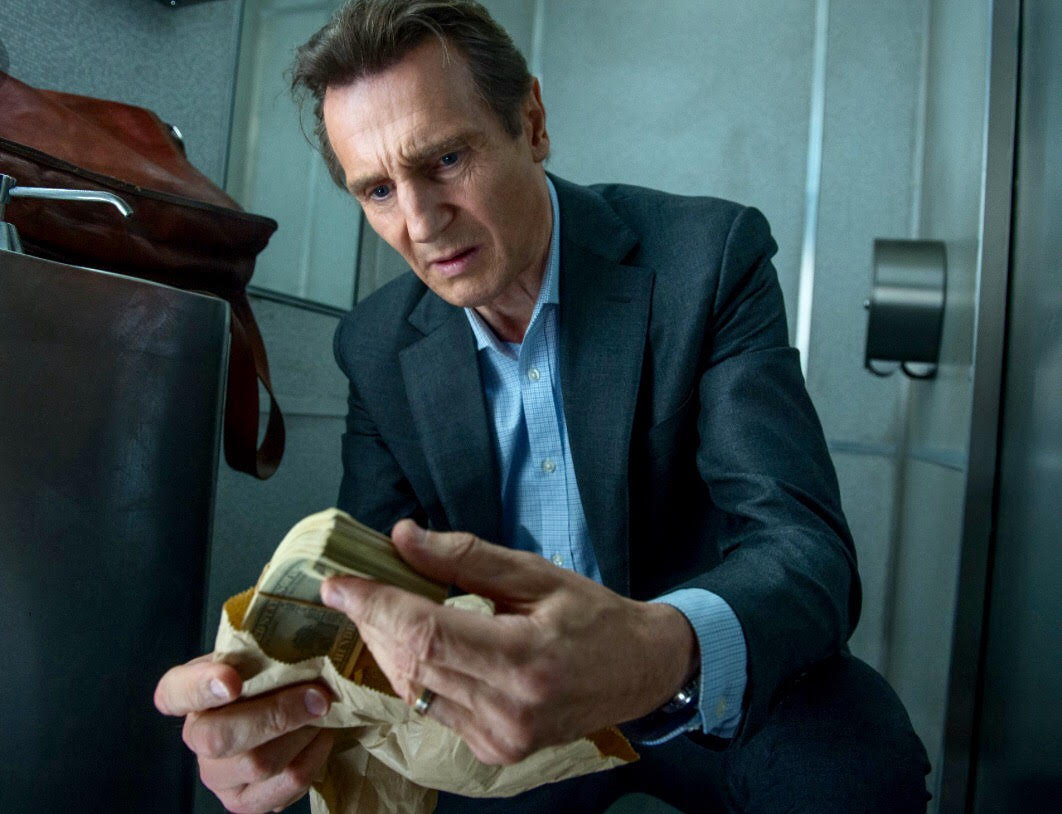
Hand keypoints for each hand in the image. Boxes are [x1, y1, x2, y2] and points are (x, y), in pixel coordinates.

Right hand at [154, 654, 334, 812]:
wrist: (290, 709)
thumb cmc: (271, 675)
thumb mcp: (259, 654)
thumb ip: (264, 650)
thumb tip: (298, 649)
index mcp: (188, 693)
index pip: (175, 692)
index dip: (201, 688)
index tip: (231, 680)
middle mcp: (195, 738)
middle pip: (219, 738)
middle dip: (276, 715)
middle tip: (318, 695)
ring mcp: (217, 776)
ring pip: (257, 764)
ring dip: (302, 734)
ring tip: (323, 712)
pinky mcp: (246, 802)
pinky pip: (285, 785)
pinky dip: (313, 757)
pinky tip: (321, 736)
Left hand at [320, 520, 697, 764]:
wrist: (640, 671)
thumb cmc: (594, 616)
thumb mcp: (536, 574)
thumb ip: (466, 557)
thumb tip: (402, 537)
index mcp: (523, 659)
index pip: (425, 633)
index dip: (374, 605)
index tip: (337, 582)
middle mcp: (508, 710)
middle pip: (411, 663)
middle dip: (374, 622)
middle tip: (357, 588)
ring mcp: (500, 739)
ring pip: (414, 691)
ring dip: (389, 648)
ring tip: (385, 610)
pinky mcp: (495, 751)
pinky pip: (433, 709)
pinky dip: (416, 674)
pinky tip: (421, 645)